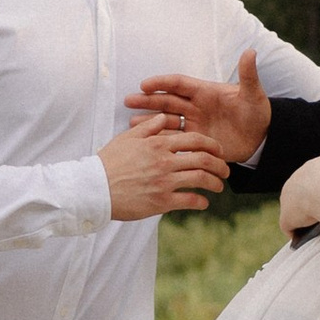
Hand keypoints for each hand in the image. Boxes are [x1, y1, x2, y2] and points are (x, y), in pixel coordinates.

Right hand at [101, 116, 231, 221]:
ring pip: (201, 179)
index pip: (196, 140)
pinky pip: (189, 200)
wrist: (94, 189)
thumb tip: (164, 116)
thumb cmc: (109, 162)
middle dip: (221, 165)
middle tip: (225, 170)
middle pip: (204, 159)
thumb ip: (149, 126)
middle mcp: (165, 161)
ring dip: (215, 183)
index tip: (219, 151)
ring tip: (219, 186)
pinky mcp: (161, 201)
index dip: (213, 145)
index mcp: (159, 143)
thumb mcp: (127, 138)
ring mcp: (165, 182)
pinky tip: (204, 203)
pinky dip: (201, 202)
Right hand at [128, 48, 271, 166]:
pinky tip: (146, 141)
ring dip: (150, 120)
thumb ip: (248, 76)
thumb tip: (251, 51)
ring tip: (132, 124)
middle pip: (167, 100)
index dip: (162, 83)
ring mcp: (194, 122)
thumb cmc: (257, 112)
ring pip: (167, 119)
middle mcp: (196, 105)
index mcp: (205, 91)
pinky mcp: (195, 139)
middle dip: (148, 100)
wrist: (261, 137)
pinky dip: (160, 138)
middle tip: (128, 100)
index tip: (145, 84)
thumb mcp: (253, 95)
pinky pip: (174, 138)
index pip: (179, 83)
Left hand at [280, 149, 319, 242]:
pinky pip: (291, 228)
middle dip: (312, 205)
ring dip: (305, 219)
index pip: (310, 183)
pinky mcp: (286, 219)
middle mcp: (291, 186)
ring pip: (295, 213)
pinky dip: (299, 233)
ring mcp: (285, 203)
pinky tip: (309, 237)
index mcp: (304, 172)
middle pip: (300, 198)